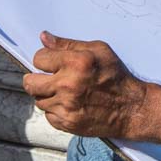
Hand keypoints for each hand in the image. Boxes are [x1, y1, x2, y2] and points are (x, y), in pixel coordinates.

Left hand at [21, 32, 148, 138]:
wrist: (130, 108)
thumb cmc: (116, 76)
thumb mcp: (98, 50)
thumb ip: (68, 44)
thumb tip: (43, 38)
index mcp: (76, 63)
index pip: (38, 59)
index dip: (45, 60)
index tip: (52, 63)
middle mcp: (68, 85)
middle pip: (30, 83)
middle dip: (36, 79)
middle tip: (47, 79)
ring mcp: (66, 106)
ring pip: (38, 100)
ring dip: (47, 96)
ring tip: (64, 93)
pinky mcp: (67, 122)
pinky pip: (48, 115)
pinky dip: (55, 111)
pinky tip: (70, 105)